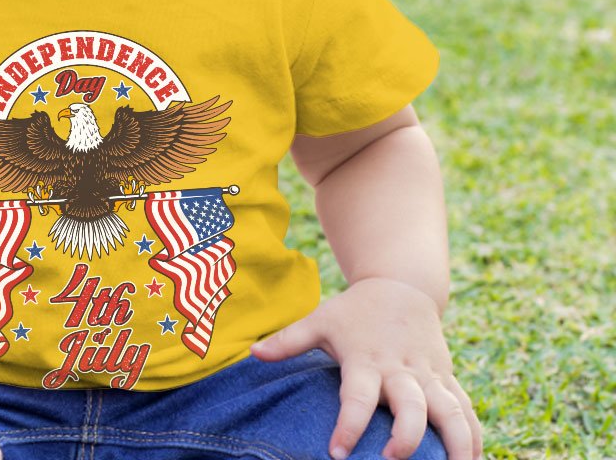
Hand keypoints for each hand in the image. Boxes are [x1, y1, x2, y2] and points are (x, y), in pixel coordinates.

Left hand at [250, 277, 481, 459]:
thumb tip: (252, 353)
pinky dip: (474, 439)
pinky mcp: (448, 379)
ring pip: (451, 412)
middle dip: (407, 438)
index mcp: (367, 359)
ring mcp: (429, 376)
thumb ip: (289, 340)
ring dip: (456, 445)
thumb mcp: (321, 319)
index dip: (349, 425)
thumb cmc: (355, 310)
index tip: (338, 453)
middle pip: (412, 407)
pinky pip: (467, 411)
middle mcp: (401, 370)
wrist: (402, 284)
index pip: (357, 396)